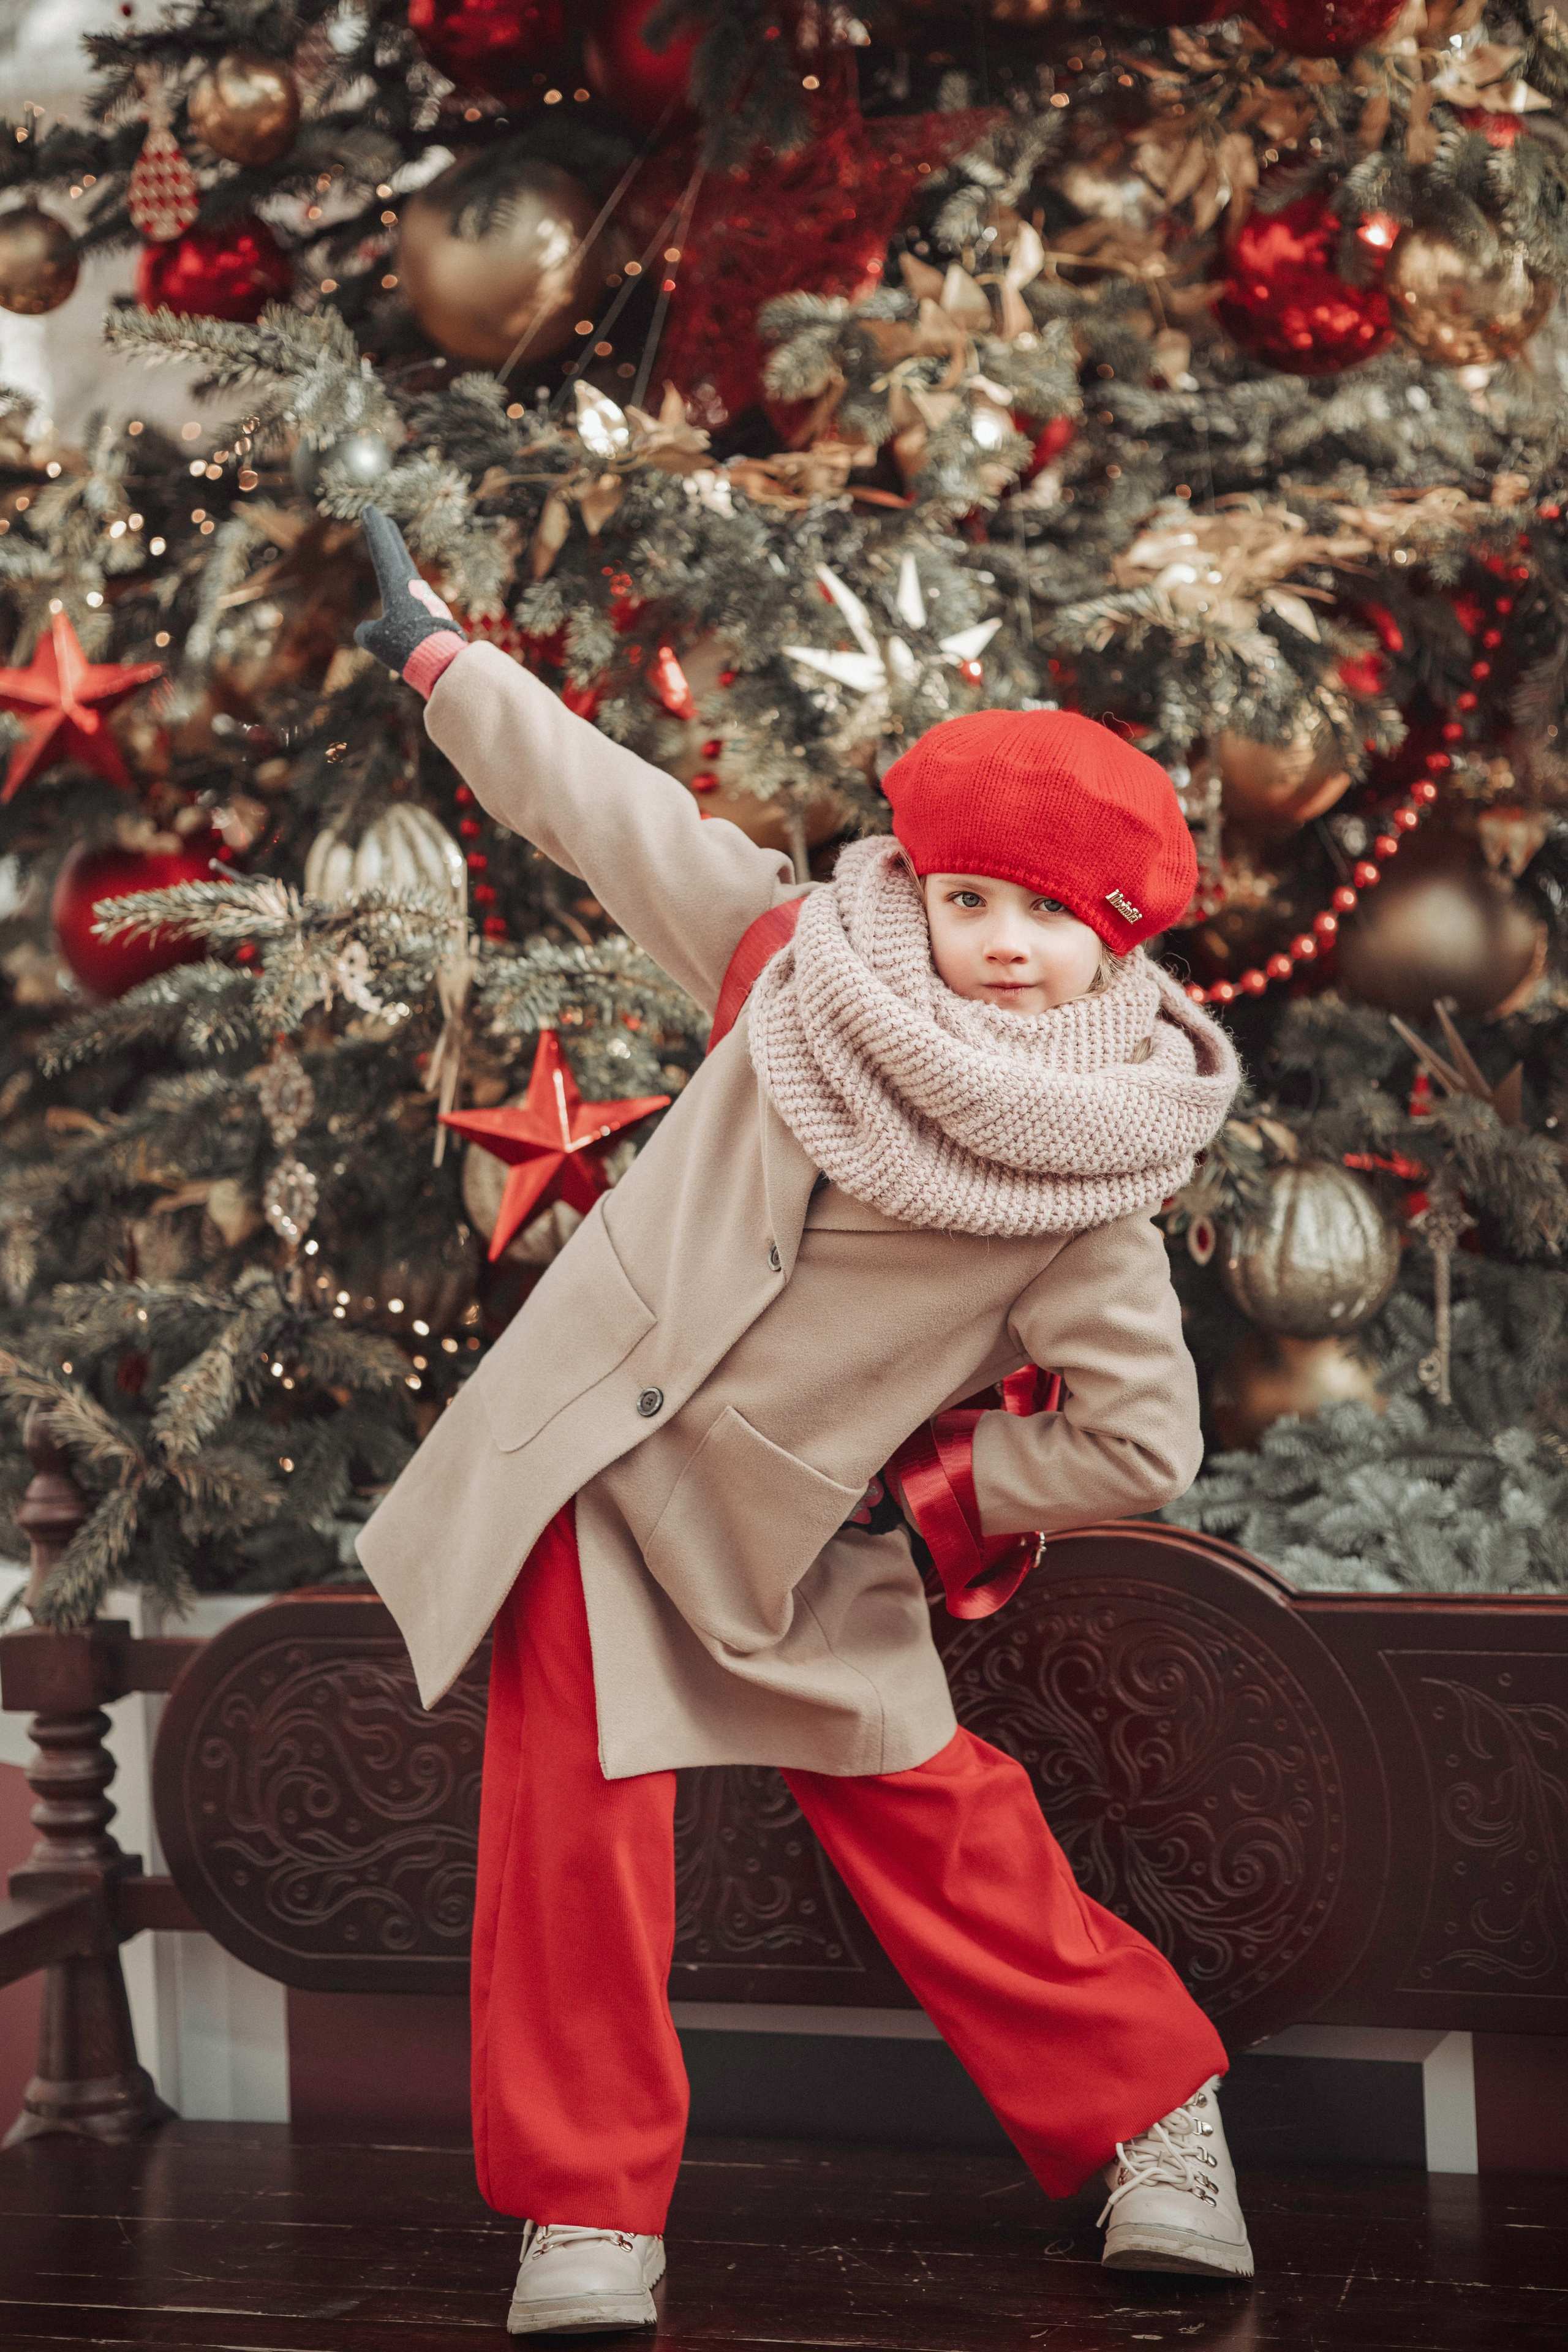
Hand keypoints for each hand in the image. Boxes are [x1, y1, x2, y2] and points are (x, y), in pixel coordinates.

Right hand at [354, 506, 464, 676]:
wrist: (443, 663)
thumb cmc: (406, 648)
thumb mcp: (375, 639)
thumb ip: (366, 631)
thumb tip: (369, 631)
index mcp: (397, 585)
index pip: (383, 550)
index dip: (375, 529)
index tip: (370, 509)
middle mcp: (414, 586)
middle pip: (398, 553)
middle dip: (388, 534)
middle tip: (382, 517)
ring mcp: (426, 599)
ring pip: (408, 574)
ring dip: (398, 562)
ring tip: (392, 551)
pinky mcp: (433, 613)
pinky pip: (413, 599)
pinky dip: (405, 592)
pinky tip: (404, 596)